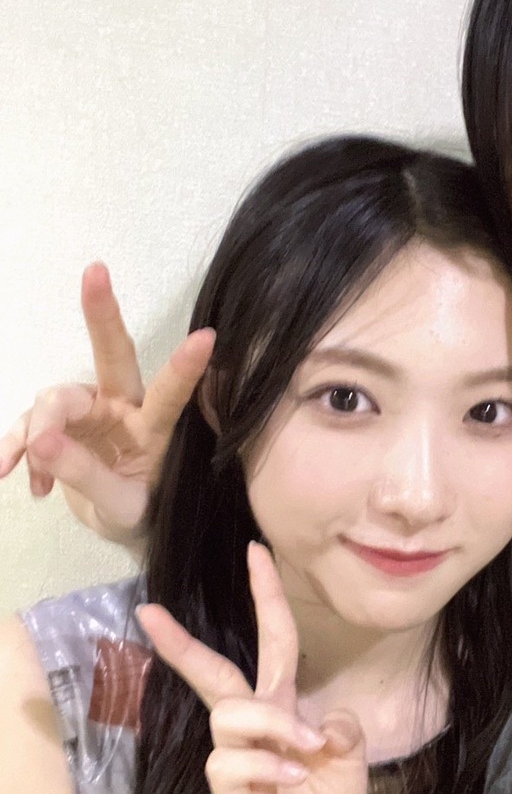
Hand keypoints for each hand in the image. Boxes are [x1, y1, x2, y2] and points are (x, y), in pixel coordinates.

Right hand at [0, 263, 214, 544]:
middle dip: (102, 312)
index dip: (185, 367)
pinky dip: (13, 445)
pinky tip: (6, 471)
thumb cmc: (140, 508)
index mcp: (155, 427)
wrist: (123, 523)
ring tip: (34, 480)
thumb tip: (40, 442)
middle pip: (112, 354)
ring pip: (54, 399)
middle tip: (96, 270)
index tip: (208, 337)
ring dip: (34, 435)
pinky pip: (29, 423)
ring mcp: (91, 409)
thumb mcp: (119, 507)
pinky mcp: (60, 422)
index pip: (171, 394)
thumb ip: (82, 475)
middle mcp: (124, 406)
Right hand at [137, 543, 367, 793]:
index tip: (256, 551)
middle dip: (182, 643)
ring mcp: (233, 761)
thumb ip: (345, 728)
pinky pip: (232, 763)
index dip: (267, 595)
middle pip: (212, 674)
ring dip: (275, 725)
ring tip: (309, 752)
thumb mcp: (351, 755)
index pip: (273, 640)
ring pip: (231, 716)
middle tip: (149, 612)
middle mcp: (250, 726)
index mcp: (281, 704)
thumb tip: (324, 724)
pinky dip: (272, 765)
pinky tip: (297, 778)